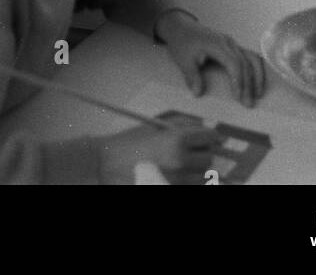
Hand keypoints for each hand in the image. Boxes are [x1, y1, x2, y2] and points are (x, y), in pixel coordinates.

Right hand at [98, 120, 217, 186]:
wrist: (105, 166)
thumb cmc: (129, 142)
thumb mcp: (155, 126)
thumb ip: (183, 124)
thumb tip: (206, 129)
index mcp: (177, 140)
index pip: (210, 137)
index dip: (209, 136)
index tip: (207, 138)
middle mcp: (181, 163)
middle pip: (209, 159)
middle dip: (202, 154)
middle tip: (190, 151)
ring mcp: (177, 182)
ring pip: (203, 178)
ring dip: (197, 171)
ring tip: (180, 166)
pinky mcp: (170, 191)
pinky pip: (190, 187)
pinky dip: (188, 182)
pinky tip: (175, 176)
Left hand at [158, 14, 265, 107]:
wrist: (181, 26)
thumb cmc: (182, 42)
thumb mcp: (183, 60)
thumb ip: (192, 76)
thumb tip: (198, 93)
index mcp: (217, 44)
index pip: (234, 63)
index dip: (238, 81)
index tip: (238, 97)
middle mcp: (228, 43)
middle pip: (245, 63)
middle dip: (249, 84)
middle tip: (248, 104)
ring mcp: (232, 43)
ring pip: (251, 58)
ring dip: (257, 76)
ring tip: (258, 94)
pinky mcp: (233, 46)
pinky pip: (249, 55)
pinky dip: (256, 68)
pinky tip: (258, 80)